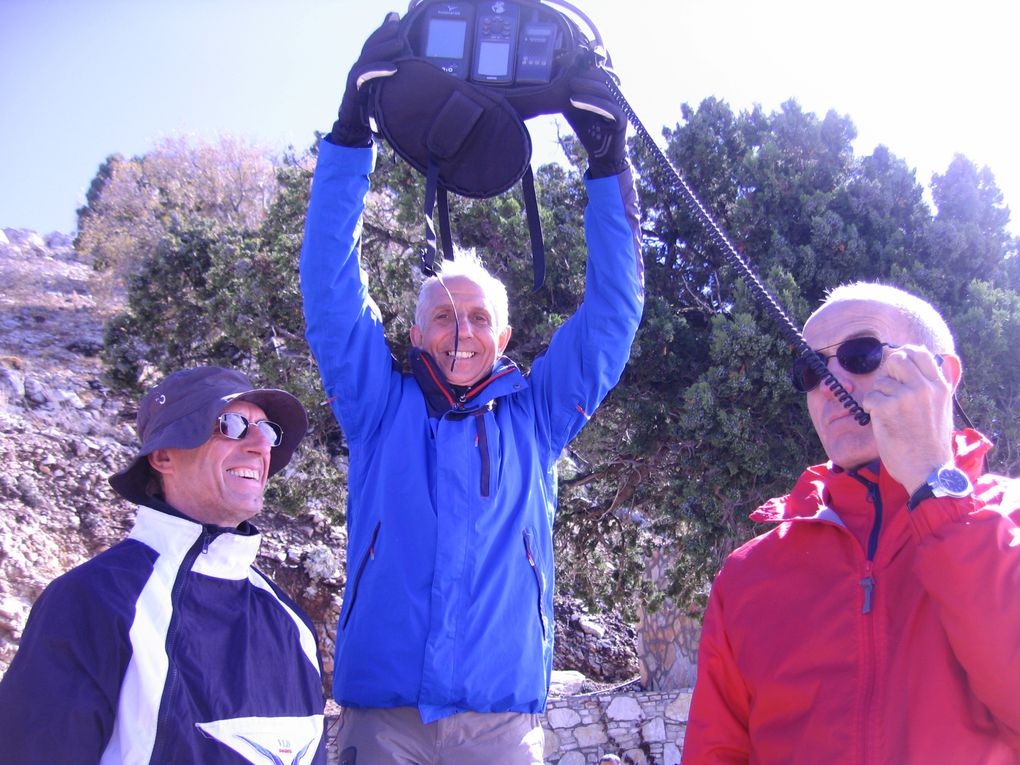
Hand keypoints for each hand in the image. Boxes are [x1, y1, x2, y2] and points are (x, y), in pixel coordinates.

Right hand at [331, 13, 403, 146]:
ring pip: (367, 56)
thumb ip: (401, 77)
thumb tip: (421, 69)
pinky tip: (393, 68)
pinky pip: (363, 76)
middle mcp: (362, 68)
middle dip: (385, 31)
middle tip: (398, 22)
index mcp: (371, 65)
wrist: (357, 131)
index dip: (386, 28)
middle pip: (372, 44)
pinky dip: (378, 70)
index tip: (398, 16)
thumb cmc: (376, 110)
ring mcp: (356, 78)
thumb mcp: (393, 91)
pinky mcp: (353, 90)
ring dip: (384, 47)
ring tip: (400, 42)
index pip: (378, 42)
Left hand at [564, 64, 627, 177]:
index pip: (600, 73)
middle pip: (604, 78)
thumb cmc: (589, 130)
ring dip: (587, 85)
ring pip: (605, 90)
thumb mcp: (575, 109)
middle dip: (587, 72)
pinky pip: (607, 107)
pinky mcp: (621, 119)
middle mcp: (617, 96)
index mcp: (609, 91)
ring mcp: (621, 107)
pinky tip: (574, 100)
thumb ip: (570, 95)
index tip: (571, 61)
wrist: (601, 155)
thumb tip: (553, 81)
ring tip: (570, 83)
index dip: (588, 65)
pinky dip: (590, 102)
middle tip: (570, 69)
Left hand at [862, 344, 958, 492]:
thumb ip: (933, 385)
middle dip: (887, 373)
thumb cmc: (932, 442)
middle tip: (887, 390)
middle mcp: (924, 387)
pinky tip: (880, 420)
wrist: (927, 468)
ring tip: (889, 413)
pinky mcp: (887, 407)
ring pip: (881, 381)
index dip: (904, 354)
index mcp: (939, 386)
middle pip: (896, 359)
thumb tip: (924, 358)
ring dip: (879, 396)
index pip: (919, 352)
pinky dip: (870, 408)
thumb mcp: (942, 408)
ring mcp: (905, 396)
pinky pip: (870, 397)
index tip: (897, 365)